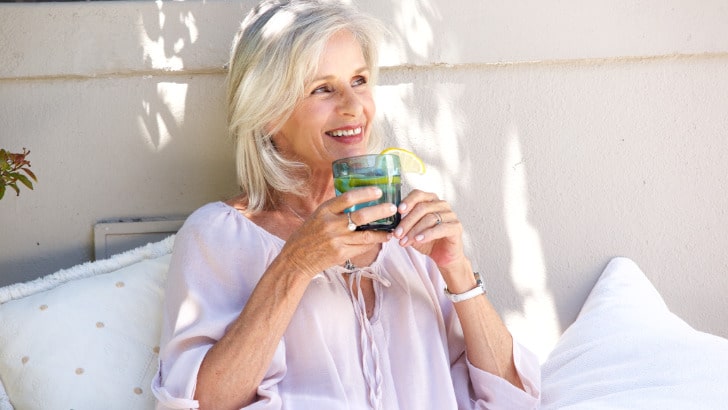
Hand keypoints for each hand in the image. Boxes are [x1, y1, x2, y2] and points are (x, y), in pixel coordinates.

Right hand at [280, 187, 395, 277]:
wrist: (296, 259)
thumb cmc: (307, 235)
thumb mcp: (317, 216)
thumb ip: (335, 209)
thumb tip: (357, 199)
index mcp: (324, 211)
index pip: (348, 198)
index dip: (365, 193)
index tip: (378, 191)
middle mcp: (330, 225)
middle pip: (361, 216)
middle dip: (380, 211)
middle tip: (393, 208)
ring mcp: (336, 241)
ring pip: (366, 235)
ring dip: (382, 232)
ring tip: (392, 229)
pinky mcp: (340, 254)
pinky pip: (361, 248)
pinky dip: (372, 243)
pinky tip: (380, 240)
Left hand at [393, 190, 466, 271]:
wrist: (443, 256)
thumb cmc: (427, 241)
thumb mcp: (412, 231)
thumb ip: (404, 225)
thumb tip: (391, 225)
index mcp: (431, 201)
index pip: (418, 194)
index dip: (408, 201)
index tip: (398, 211)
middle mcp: (442, 205)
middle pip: (422, 208)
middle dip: (407, 222)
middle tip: (397, 234)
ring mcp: (451, 215)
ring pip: (430, 218)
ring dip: (414, 231)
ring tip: (404, 242)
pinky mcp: (456, 227)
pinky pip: (441, 228)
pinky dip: (427, 234)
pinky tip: (418, 240)